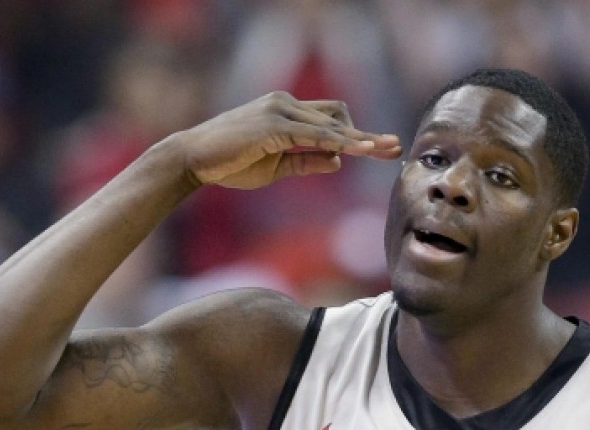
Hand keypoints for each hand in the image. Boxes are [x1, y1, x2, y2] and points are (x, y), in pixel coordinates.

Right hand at [180, 92, 401, 189]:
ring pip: (329, 125)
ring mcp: (279, 110)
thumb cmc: (231, 163)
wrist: (194, 159)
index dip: (357, 134)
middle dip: (366, 135)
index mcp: (286, 111)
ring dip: (357, 140)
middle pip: (337, 116)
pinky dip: (336, 142)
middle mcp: (286, 103)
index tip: (383, 147)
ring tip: (383, 150)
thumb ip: (307, 160)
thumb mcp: (277, 166)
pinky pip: (313, 134)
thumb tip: (339, 161)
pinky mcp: (273, 124)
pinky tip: (355, 151)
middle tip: (394, 148)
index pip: (330, 119)